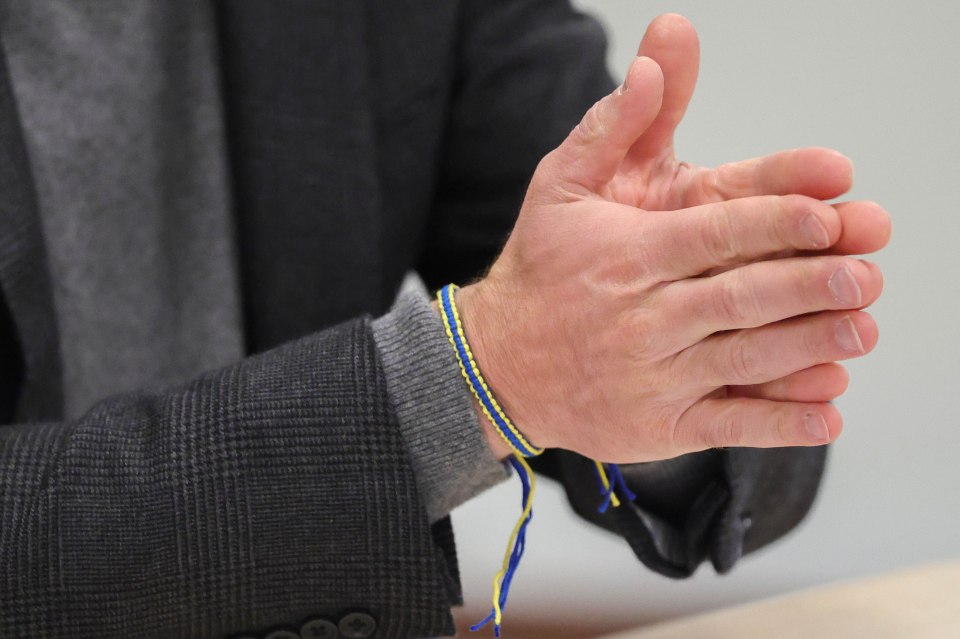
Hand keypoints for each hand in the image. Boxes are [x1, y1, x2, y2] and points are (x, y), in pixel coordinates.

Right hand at [459, 14, 889, 461]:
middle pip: (737, 298)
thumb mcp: (559, 185)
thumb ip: (611, 127)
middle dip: (807, 285)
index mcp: (627, 255)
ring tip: (859, 330)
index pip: (710, 234)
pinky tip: (826, 416)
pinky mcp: (658, 425)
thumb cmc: (539, 271)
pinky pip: (726, 424)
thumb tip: (648, 67)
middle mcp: (641, 317)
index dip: (772, 224)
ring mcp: (652, 376)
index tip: (826, 215)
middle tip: (863, 273)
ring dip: (807, 348)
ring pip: (740, 360)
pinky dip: (779, 424)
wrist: (498, 365)